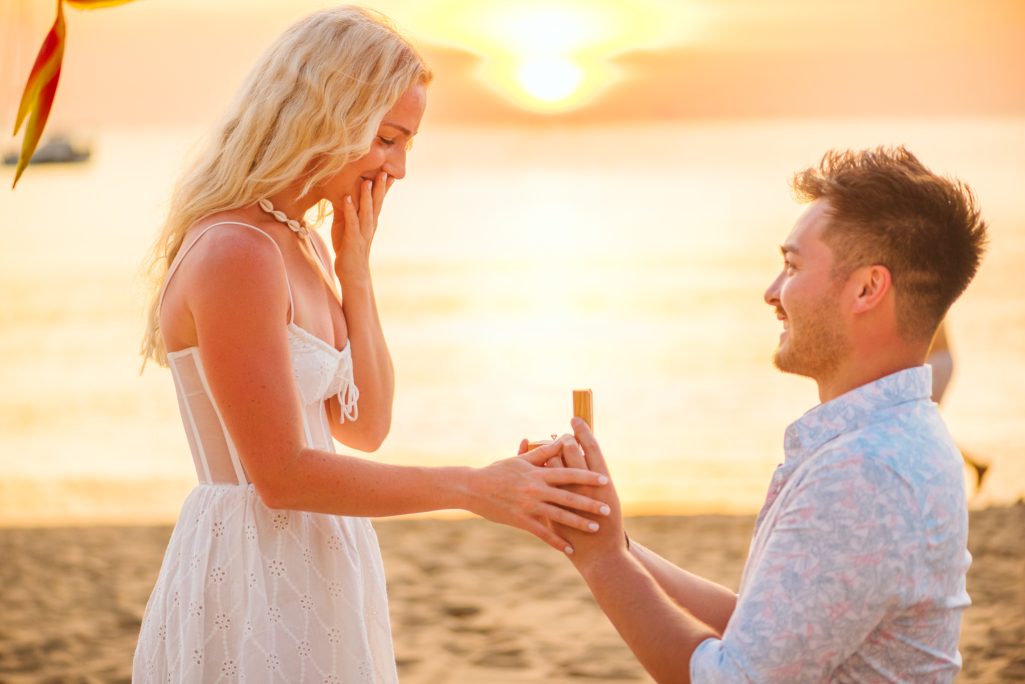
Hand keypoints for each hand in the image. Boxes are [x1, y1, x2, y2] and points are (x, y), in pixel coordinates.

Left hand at [332, 172, 393, 281]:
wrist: (353, 275)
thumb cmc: (349, 250)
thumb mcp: (348, 226)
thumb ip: (348, 211)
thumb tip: (344, 194)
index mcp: (370, 222)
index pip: (379, 201)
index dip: (383, 187)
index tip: (388, 171)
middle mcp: (370, 226)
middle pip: (377, 203)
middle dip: (380, 187)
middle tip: (384, 171)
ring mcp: (363, 233)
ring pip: (367, 211)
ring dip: (367, 196)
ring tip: (367, 181)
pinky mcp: (353, 240)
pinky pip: (352, 223)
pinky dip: (350, 210)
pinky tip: (348, 198)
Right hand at [468, 436, 610, 553]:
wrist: (473, 488)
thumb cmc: (498, 471)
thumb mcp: (520, 460)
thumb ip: (542, 452)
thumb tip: (561, 439)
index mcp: (538, 473)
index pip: (568, 474)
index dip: (587, 477)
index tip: (604, 480)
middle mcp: (536, 489)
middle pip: (568, 496)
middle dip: (589, 503)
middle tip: (607, 509)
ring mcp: (528, 506)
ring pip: (559, 516)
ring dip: (579, 523)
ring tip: (595, 528)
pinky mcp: (521, 520)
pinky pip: (542, 533)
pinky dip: (557, 542)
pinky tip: (569, 549)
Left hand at [553, 418, 625, 569]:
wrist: (599, 554)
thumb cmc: (609, 526)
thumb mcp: (608, 499)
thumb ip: (597, 480)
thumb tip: (590, 459)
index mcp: (600, 483)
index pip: (590, 449)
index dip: (583, 432)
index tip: (576, 420)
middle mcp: (584, 486)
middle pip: (570, 453)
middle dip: (565, 438)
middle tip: (562, 429)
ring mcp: (567, 496)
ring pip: (555, 466)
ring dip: (550, 452)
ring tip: (547, 439)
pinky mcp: (555, 505)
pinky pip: (545, 483)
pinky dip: (541, 473)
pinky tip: (537, 466)